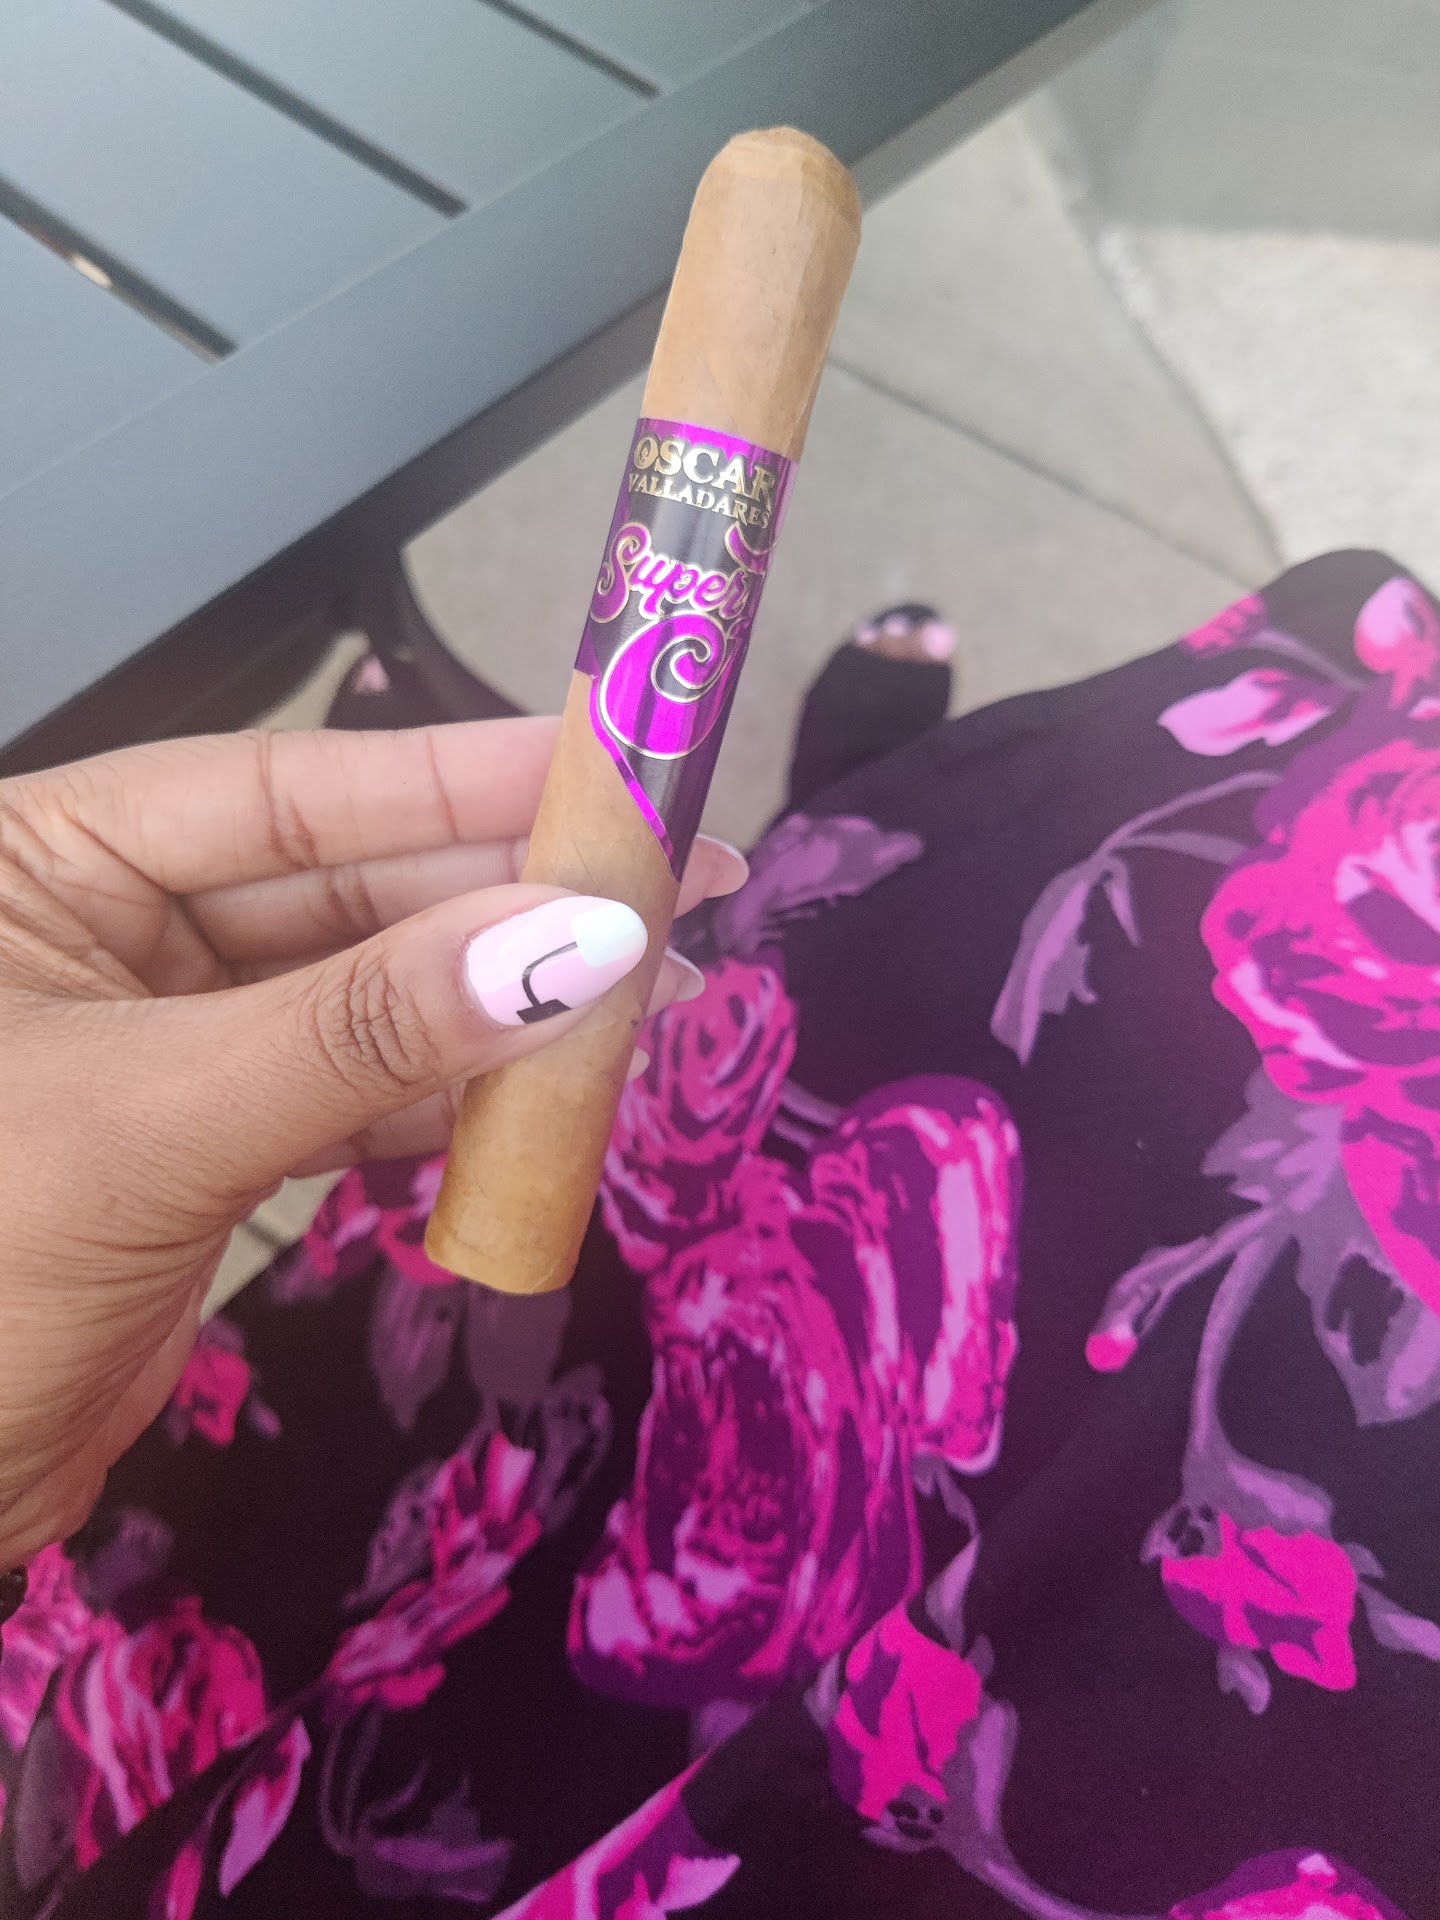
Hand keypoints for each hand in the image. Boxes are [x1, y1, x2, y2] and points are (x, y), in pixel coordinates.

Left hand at [0, 721, 743, 1565]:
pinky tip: (555, 1090)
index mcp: (45, 863)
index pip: (280, 788)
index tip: (608, 770)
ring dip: (499, 1004)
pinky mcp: (211, 1141)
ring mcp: (167, 1037)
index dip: (454, 776)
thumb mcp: (156, 1122)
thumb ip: (367, 1029)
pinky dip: (454, 1101)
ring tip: (647, 989)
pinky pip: (358, 1093)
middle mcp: (109, 926)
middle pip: (345, 887)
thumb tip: (577, 943)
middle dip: (502, 899)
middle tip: (668, 889)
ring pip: (368, 996)